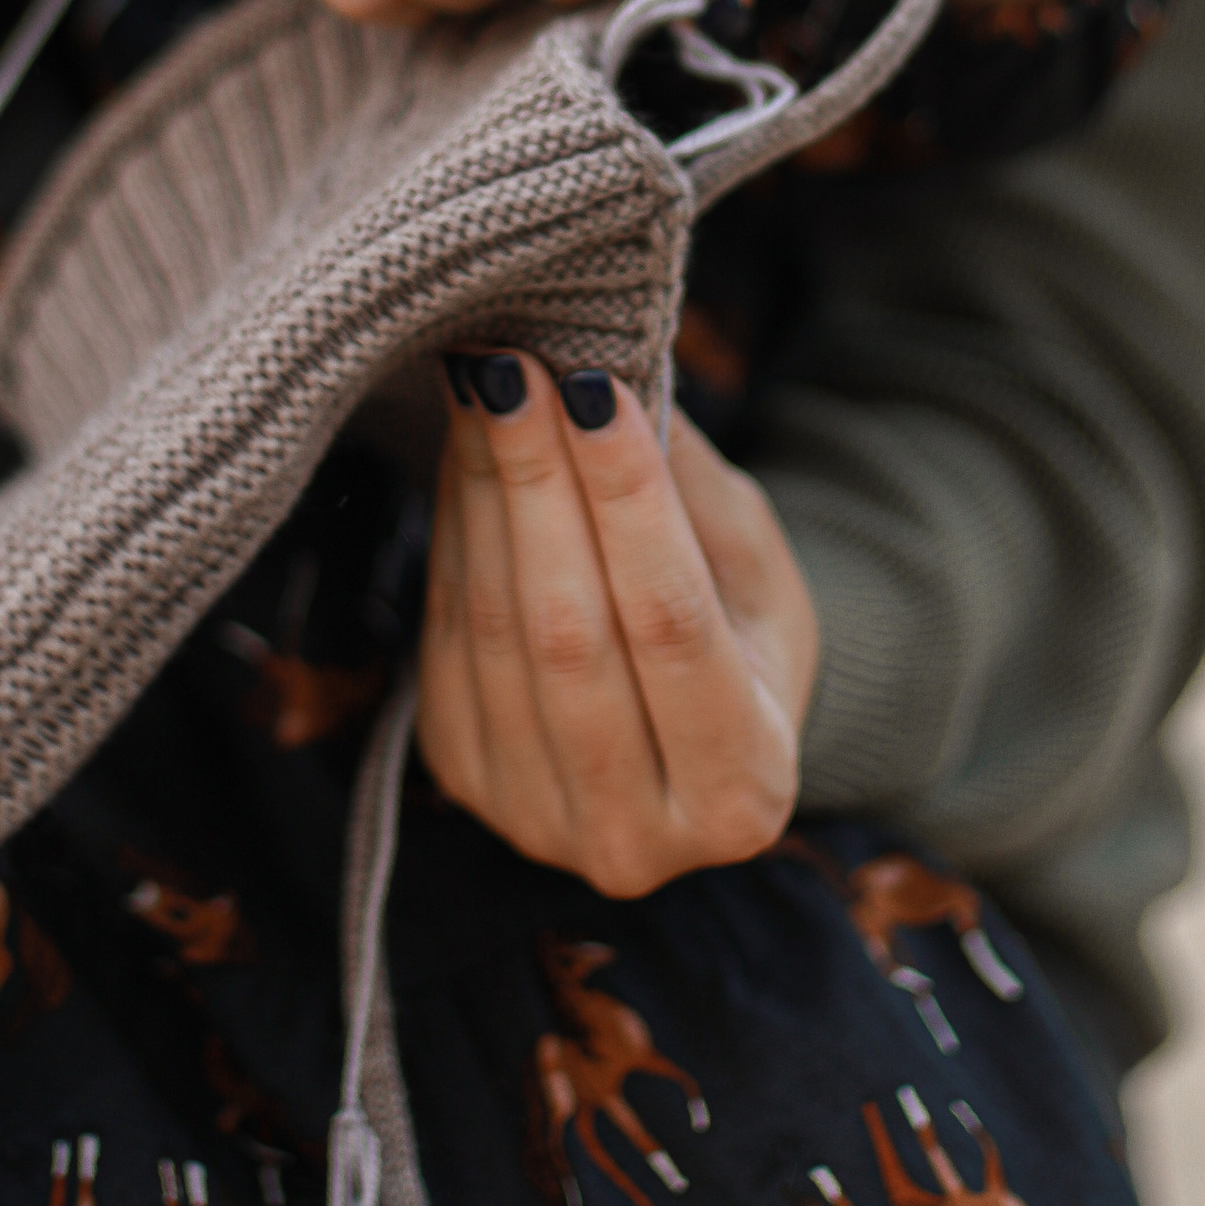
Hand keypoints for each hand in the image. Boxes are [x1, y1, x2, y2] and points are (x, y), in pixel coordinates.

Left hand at [416, 355, 815, 892]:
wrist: (689, 730)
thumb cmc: (746, 633)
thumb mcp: (754, 566)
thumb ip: (688, 491)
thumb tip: (608, 373)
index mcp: (741, 792)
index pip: (673, 625)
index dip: (628, 501)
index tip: (596, 389)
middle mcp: (635, 837)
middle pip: (570, 633)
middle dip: (538, 483)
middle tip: (516, 368)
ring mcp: (535, 818)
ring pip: (497, 632)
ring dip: (484, 493)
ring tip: (486, 387)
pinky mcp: (464, 777)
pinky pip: (450, 637)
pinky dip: (455, 534)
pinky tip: (467, 455)